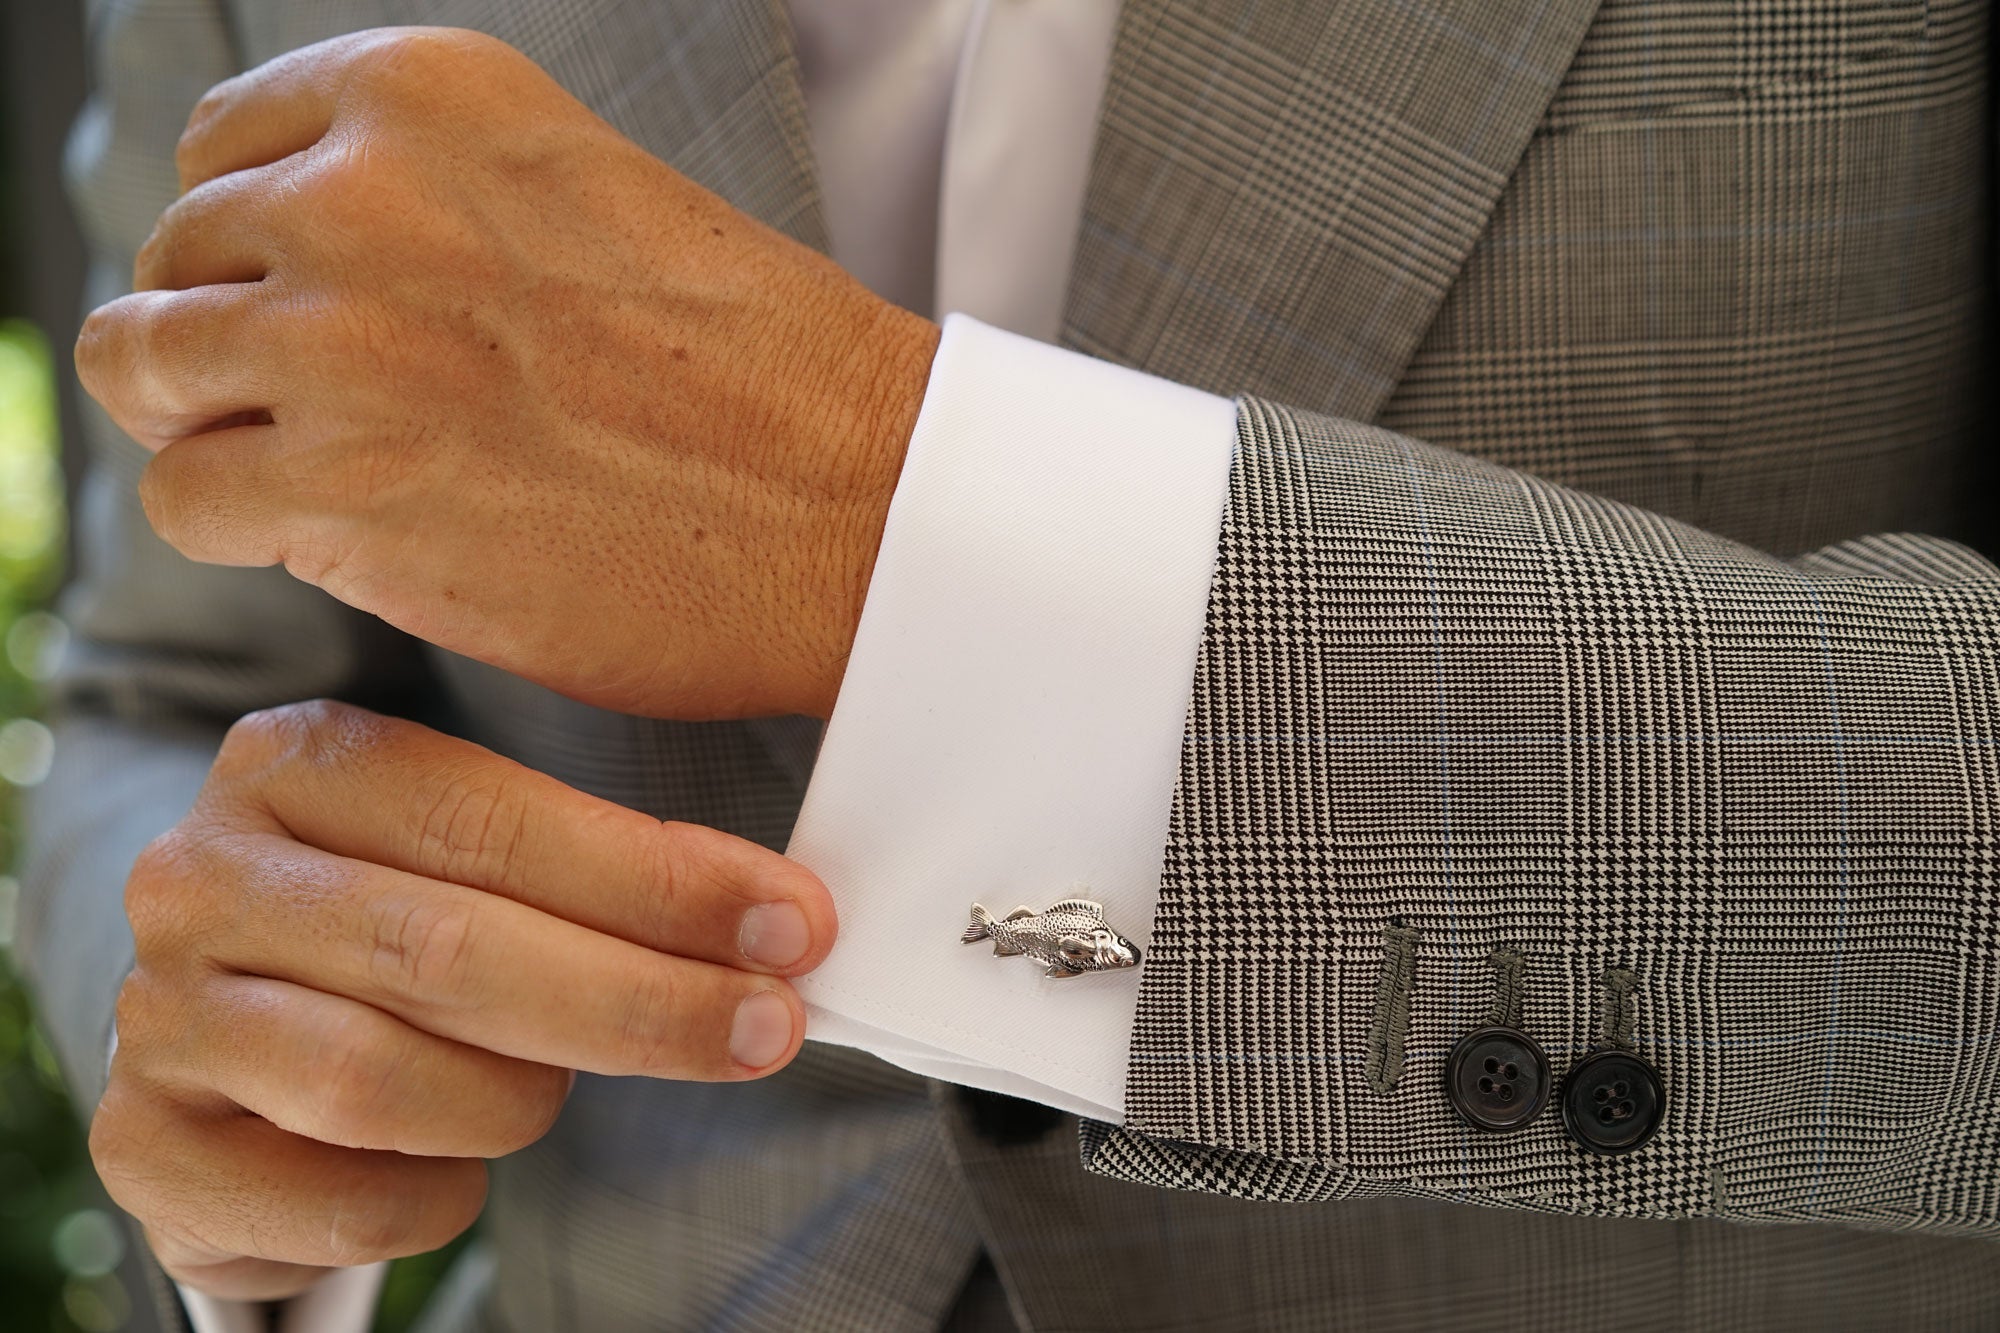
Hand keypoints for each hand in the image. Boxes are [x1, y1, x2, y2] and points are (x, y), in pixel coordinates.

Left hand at [74, 27, 938, 720]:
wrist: (860, 506)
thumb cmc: (761, 374)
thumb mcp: (589, 195)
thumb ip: (435, 203)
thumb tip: (303, 270)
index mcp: (431, 94)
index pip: (223, 149)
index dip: (254, 248)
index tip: (317, 312)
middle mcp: (363, 191)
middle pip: (175, 258)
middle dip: (232, 343)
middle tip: (333, 415)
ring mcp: (341, 337)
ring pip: (144, 367)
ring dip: (217, 429)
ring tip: (328, 476)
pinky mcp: (342, 487)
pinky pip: (181, 496)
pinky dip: (241, 529)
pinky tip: (344, 538)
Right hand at [90, 700, 835, 1299]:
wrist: (241, 1028)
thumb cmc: (403, 922)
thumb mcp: (487, 857)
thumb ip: (609, 869)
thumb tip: (783, 919)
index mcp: (296, 762)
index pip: (493, 822)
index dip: (656, 882)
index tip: (792, 923)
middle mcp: (202, 875)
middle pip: (445, 950)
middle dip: (637, 1001)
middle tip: (766, 1028)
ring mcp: (158, 1014)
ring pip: (382, 1082)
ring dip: (515, 1101)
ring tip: (549, 1092)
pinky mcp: (143, 1145)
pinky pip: (341, 1202)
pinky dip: (436, 1197)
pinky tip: (456, 1164)